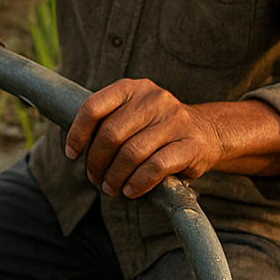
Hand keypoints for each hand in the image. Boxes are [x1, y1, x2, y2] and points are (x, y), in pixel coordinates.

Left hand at [64, 79, 223, 197]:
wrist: (208, 131)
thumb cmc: (156, 126)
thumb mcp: (132, 112)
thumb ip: (107, 120)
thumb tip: (75, 146)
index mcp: (130, 88)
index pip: (93, 107)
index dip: (77, 133)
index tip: (72, 154)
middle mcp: (152, 99)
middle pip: (111, 133)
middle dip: (96, 161)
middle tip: (94, 178)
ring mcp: (174, 120)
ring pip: (132, 153)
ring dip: (115, 175)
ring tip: (109, 188)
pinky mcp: (191, 144)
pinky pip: (156, 167)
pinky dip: (137, 182)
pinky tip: (129, 191)